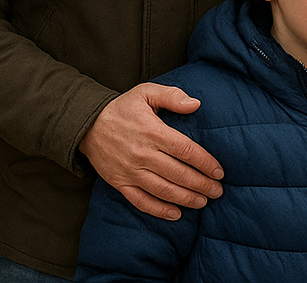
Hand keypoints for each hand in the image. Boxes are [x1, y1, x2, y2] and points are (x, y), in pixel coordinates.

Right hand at [80, 83, 224, 220]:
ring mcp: (130, 171)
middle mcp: (142, 154)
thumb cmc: (122, 108)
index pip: (185, 150)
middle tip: (218, 191)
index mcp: (152, 131)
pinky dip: (160, 210)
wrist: (87, 125)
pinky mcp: (120, 183)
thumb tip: (196, 104)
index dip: (205, 162)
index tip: (219, 171)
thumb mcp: (145, 92)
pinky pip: (141, 201)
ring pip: (163, 190)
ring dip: (186, 198)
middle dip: (202, 184)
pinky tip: (176, 214)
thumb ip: (172, 96)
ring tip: (203, 202)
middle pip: (178, 173)